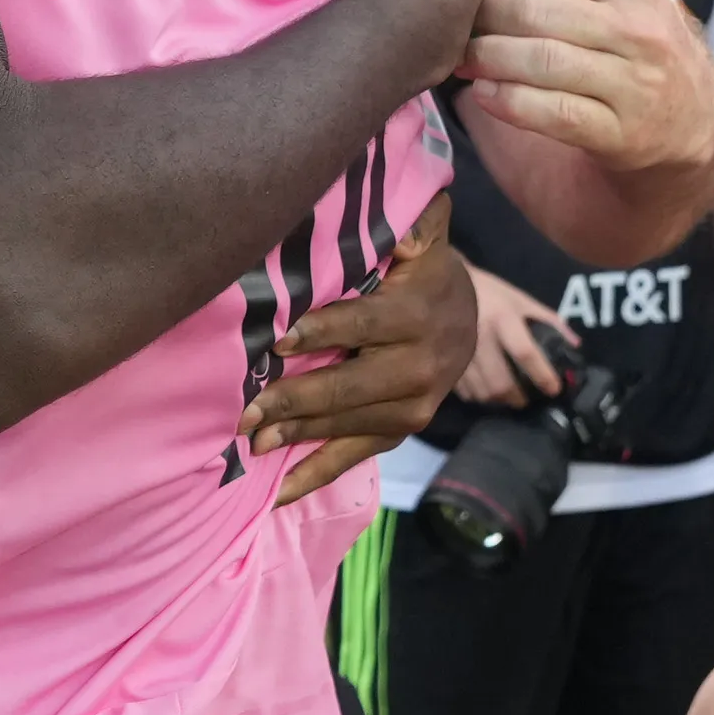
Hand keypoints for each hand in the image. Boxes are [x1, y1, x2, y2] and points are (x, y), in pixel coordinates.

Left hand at [242, 193, 469, 504]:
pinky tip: (280, 493)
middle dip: (297, 399)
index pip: (364, 324)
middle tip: (248, 410)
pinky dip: (319, 475)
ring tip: (253, 442)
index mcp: (420, 313)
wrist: (466, 317)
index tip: (279, 340)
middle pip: (352, 385)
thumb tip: (401, 224)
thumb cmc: (422, 269)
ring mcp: (416, 404)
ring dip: (300, 437)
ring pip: (351, 424)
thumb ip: (416, 221)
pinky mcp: (404, 429)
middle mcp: (422, 365)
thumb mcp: (426, 235)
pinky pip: (360, 455)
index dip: (322, 332)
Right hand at [455, 263, 566, 407]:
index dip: (542, 375)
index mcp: (503, 318)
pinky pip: (464, 390)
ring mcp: (460, 351)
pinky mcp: (446, 360)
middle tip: (526, 399)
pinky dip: (478, 396)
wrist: (445, 285)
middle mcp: (481, 336)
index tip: (554, 389)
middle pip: (502, 382)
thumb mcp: (521, 300)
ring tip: (507, 396)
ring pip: (482, 392)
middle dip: (519, 398)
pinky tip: (485, 390)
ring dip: (499, 400)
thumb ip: (549, 321)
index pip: (526, 353)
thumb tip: (574, 346)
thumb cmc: (489, 293)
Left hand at [458, 0, 713, 173]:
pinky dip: (508, 102)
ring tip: (462, 58)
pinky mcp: (621, 133)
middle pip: (534, 13)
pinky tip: (483, 95)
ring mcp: (633, 84)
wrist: (692, 119)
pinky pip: (553, 113)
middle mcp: (639, 29)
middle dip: (483, 18)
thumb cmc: (642, 40)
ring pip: (540, 61)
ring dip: (487, 59)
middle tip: (457, 26)